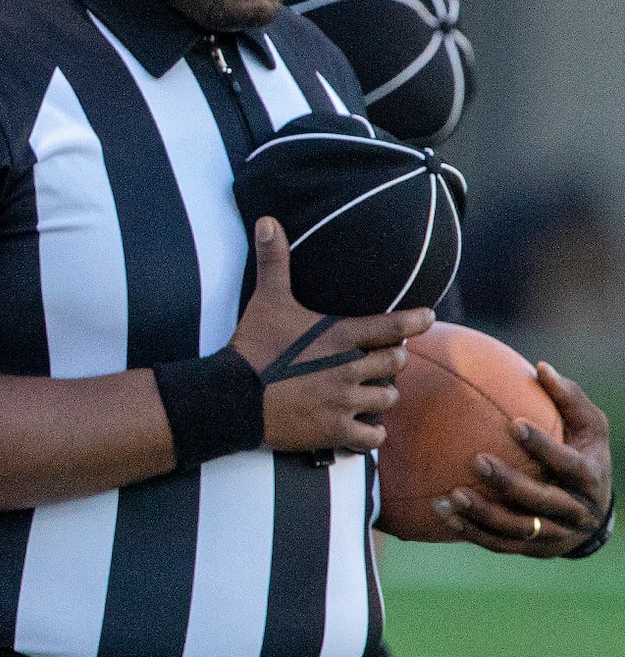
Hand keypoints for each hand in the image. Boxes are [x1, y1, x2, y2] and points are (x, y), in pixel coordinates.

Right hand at [227, 218, 429, 455]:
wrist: (230, 397)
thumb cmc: (251, 346)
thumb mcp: (266, 300)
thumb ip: (274, 261)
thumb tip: (267, 219)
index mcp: (340, 336)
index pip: (393, 326)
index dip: (415, 320)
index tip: (426, 317)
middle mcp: (350, 368)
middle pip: (397, 363)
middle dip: (391, 360)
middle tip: (378, 360)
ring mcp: (344, 402)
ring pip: (388, 398)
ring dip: (380, 395)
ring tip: (366, 392)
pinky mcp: (334, 430)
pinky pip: (373, 437)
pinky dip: (371, 433)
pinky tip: (361, 427)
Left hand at [434, 360, 612, 557]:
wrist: (593, 515)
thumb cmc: (585, 455)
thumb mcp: (589, 427)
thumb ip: (569, 399)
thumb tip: (541, 367)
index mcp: (591, 477)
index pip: (569, 464)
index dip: (544, 447)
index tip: (514, 424)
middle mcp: (577, 510)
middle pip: (542, 500)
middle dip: (509, 483)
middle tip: (476, 460)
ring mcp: (556, 535)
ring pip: (519, 528)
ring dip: (484, 514)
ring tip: (451, 494)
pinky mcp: (534, 550)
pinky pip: (500, 544)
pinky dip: (472, 531)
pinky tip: (444, 514)